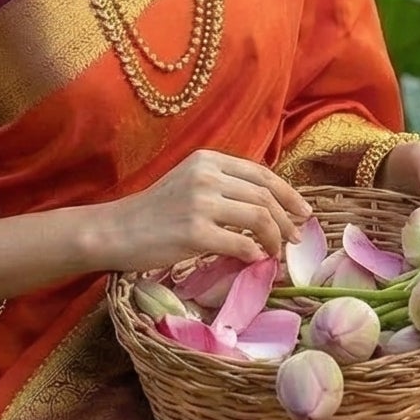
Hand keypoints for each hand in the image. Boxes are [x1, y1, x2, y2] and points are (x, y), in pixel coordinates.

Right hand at [98, 149, 313, 274]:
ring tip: (276, 252)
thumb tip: (268, 207)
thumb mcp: (189, 183)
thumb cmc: (154, 211)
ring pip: (259, 218)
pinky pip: (240, 244)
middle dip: (287, 219)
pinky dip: (254, 254)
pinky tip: (254, 260)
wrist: (116, 230)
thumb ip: (223, 186)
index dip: (288, 194)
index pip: (261, 174)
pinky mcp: (194, 233)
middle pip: (265, 196)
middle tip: (294, 238)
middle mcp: (206, 176)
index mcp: (208, 160)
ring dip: (275, 239)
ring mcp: (200, 203)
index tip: (302, 212)